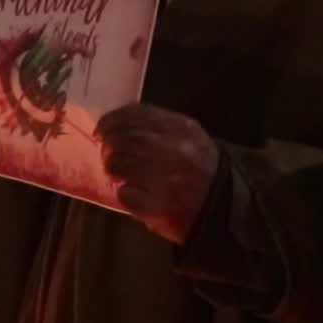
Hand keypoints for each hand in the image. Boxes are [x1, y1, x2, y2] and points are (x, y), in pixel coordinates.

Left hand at [97, 104, 220, 244]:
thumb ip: (159, 123)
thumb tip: (118, 120)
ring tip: (118, 174)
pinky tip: (132, 193)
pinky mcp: (157, 207)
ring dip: (112, 168)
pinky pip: (124, 194)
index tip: (100, 129)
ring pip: (118, 164)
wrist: (223, 205)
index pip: (135, 116)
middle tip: (106, 153)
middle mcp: (173, 150)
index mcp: (181, 128)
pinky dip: (123, 192)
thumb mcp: (189, 135)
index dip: (110, 121)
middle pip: (122, 139)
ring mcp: (164, 179)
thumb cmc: (200, 166)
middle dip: (107, 146)